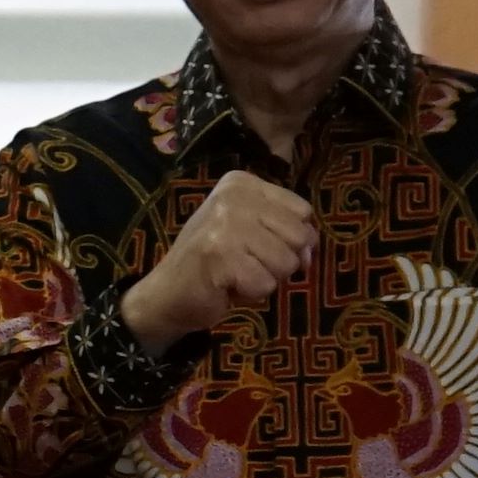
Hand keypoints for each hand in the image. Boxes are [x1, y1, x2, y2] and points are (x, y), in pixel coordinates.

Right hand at [122, 170, 316, 350]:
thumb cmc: (215, 262)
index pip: (302, 210)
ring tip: (235, 274)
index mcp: (241, 183)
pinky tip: (226, 286)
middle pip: (298, 236)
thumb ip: (286, 233)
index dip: (292, 238)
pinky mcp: (220, 255)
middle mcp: (233, 196)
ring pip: (286, 262)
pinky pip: (266, 284)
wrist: (167, 293)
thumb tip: (310, 254)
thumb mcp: (252, 232)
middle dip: (280, 261)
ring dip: (265, 279)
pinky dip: (251, 293)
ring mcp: (225, 224)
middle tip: (246, 263)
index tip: (263, 246)